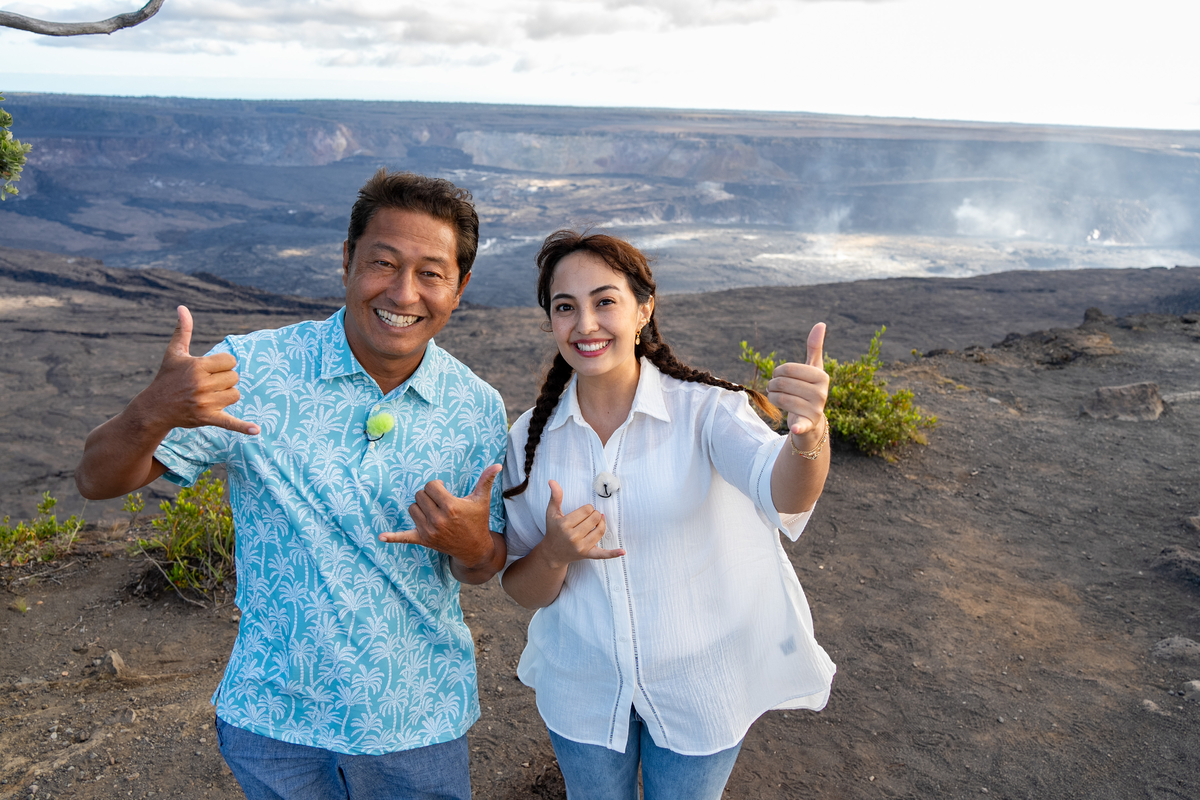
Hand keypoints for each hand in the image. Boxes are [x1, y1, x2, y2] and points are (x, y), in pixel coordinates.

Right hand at [144, 306, 258, 434]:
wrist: (154, 408)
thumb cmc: (167, 377)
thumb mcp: (174, 353)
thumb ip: (183, 330)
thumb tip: (182, 307)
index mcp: (197, 366)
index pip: (231, 361)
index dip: (223, 364)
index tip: (210, 369)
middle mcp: (202, 384)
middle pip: (235, 378)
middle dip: (224, 380)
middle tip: (207, 384)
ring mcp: (205, 402)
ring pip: (235, 394)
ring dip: (227, 395)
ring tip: (209, 396)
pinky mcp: (207, 418)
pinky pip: (230, 422)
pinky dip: (243, 427)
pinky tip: (256, 431)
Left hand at [380, 464, 502, 569]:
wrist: (474, 548)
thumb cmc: (477, 521)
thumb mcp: (481, 500)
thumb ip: (486, 481)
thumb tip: (496, 465)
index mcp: (451, 507)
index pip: (431, 486)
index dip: (437, 486)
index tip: (445, 492)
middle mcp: (438, 519)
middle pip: (420, 495)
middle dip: (429, 496)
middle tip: (440, 503)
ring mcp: (429, 531)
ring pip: (412, 508)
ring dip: (420, 507)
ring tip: (433, 512)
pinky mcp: (423, 539)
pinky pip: (404, 537)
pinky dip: (393, 537)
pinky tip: (381, 537)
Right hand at [536, 480, 623, 568]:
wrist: (552, 553)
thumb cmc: (553, 530)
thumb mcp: (551, 512)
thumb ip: (555, 496)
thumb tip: (552, 481)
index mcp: (564, 525)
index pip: (587, 510)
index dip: (587, 508)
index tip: (582, 512)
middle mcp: (573, 536)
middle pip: (595, 518)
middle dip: (594, 515)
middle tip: (588, 518)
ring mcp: (581, 547)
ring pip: (600, 530)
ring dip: (601, 524)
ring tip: (596, 523)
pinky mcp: (587, 554)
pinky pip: (602, 554)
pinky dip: (613, 553)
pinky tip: (622, 551)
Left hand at [767, 323, 829, 439]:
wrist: (811, 419)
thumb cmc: (809, 389)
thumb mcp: (813, 368)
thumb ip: (815, 347)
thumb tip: (820, 324)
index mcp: (822, 377)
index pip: (788, 369)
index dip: (777, 372)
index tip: (779, 375)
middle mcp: (822, 393)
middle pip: (781, 383)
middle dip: (772, 385)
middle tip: (774, 388)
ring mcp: (816, 409)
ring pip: (780, 398)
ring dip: (771, 397)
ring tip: (775, 397)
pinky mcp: (808, 424)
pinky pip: (801, 424)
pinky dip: (798, 427)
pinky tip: (795, 428)